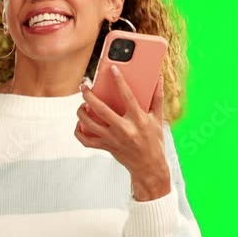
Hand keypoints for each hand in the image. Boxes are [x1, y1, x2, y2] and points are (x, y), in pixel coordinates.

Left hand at [75, 66, 170, 198]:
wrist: (149, 167)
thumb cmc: (154, 140)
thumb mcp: (158, 119)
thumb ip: (157, 97)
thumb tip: (158, 78)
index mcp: (138, 120)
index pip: (128, 96)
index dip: (119, 81)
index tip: (112, 68)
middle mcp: (124, 129)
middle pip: (100, 109)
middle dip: (88, 96)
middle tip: (83, 87)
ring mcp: (113, 139)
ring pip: (89, 124)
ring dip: (81, 112)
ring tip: (82, 104)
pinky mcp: (106, 147)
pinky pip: (86, 140)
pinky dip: (79, 131)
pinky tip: (80, 123)